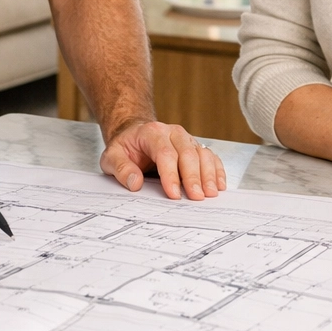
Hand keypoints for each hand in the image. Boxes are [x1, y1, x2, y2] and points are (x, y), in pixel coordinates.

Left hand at [100, 121, 226, 199]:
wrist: (135, 133)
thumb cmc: (126, 147)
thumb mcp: (112, 156)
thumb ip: (121, 169)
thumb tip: (135, 183)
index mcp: (152, 133)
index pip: (165, 153)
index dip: (170, 174)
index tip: (173, 194)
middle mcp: (173, 133)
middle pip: (187, 153)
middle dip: (193, 176)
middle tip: (197, 197)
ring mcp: (186, 140)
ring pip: (202, 154)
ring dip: (208, 174)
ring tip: (210, 194)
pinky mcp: (195, 147)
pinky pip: (211, 156)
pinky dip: (217, 170)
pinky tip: (219, 185)